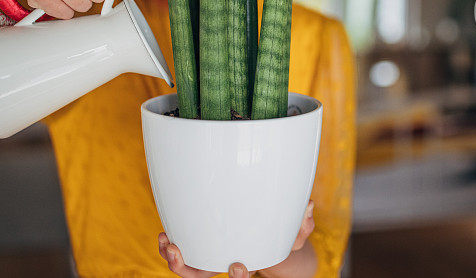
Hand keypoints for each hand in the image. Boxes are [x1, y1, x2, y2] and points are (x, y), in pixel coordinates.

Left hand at [158, 201, 314, 277]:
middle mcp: (224, 265)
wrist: (267, 240)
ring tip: (166, 241)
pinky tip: (167, 234)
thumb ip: (302, 224)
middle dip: (186, 270)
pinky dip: (172, 247)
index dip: (237, 277)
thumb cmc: (280, 238)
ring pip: (188, 270)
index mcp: (247, 264)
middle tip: (177, 254)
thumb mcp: (295, 233)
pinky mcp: (202, 247)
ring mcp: (210, 258)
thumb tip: (309, 206)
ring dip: (172, 259)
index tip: (238, 265)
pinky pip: (184, 253)